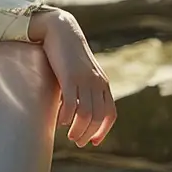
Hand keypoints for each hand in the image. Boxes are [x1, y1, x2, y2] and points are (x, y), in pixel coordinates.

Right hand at [28, 9, 115, 146]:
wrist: (61, 29)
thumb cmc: (68, 54)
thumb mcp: (82, 73)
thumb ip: (85, 89)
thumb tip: (79, 112)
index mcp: (103, 84)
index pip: (110, 113)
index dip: (103, 130)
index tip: (94, 142)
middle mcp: (97, 83)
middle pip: (98, 117)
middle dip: (89, 134)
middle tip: (77, 142)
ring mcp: (84, 80)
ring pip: (86, 114)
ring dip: (79, 130)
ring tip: (70, 136)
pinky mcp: (69, 76)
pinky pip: (72, 103)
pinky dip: (67, 117)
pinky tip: (60, 122)